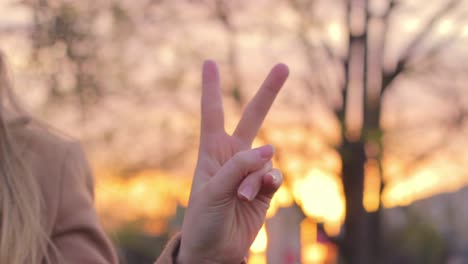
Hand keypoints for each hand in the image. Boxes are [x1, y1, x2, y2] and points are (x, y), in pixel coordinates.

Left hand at [177, 60, 288, 262]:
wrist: (215, 251)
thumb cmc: (203, 220)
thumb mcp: (213, 190)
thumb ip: (240, 166)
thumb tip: (271, 148)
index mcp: (212, 151)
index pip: (212, 113)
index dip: (211, 87)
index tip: (210, 62)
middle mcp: (234, 157)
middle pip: (253, 117)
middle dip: (268, 93)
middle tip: (283, 66)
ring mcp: (251, 172)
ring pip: (266, 159)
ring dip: (256, 177)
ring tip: (242, 197)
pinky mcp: (266, 189)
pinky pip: (275, 176)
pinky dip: (270, 182)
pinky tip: (262, 191)